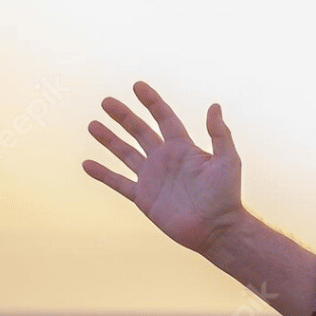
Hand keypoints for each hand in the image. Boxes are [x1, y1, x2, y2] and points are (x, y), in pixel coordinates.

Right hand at [83, 81, 246, 253]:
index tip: (137, 86)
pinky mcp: (144, 198)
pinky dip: (103, 174)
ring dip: (109, 140)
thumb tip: (214, 105)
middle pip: (140, 131)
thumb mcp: (228, 161)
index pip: (164, 118)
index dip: (152, 102)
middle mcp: (166, 160)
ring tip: (92, 125)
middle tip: (107, 101)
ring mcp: (153, 178)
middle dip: (124, 116)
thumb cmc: (226, 195)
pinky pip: (118, 183)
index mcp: (184, 148)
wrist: (216, 229)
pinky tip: (87, 164)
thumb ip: (220, 134)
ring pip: (126, 154)